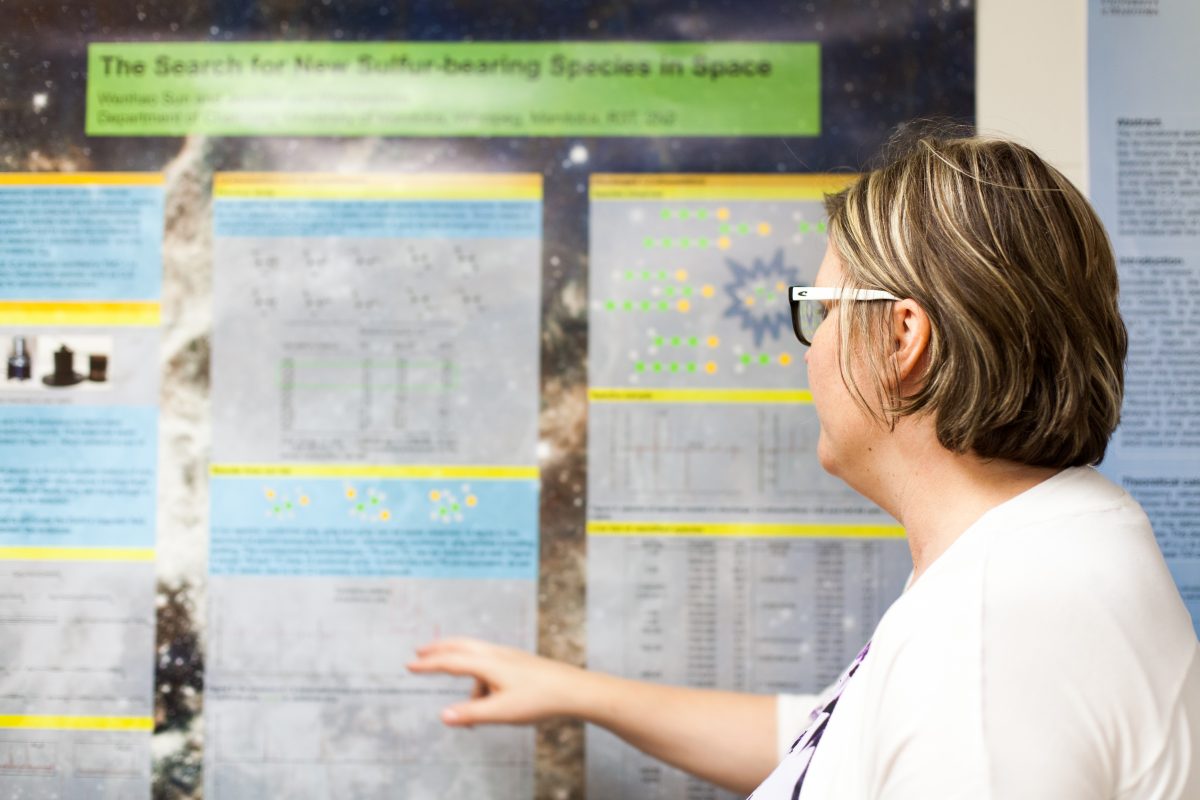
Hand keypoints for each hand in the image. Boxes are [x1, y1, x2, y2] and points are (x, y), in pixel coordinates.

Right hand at [407, 637, 587, 727]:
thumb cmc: (539, 699)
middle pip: (461, 645)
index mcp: (488, 663)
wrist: (574, 690)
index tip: (408, 665)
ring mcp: (508, 657)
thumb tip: (443, 715)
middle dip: (439, 649)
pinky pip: (490, 668)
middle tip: (419, 652)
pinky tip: (490, 706)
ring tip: (469, 714)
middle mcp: (496, 654)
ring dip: (463, 673)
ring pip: (476, 657)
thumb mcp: (501, 712)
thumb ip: (471, 714)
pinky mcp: (518, 664)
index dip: (428, 664)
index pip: (451, 661)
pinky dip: (480, 682)